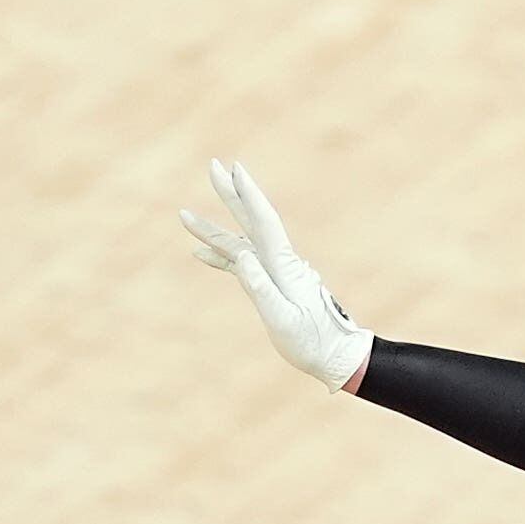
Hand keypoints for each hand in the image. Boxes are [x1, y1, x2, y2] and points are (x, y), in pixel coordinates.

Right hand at [179, 159, 370, 389]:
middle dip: (231, 195)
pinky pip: (243, 266)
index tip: (235, 169)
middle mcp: (280, 263)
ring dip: (215, 230)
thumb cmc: (313, 343)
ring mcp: (276, 273)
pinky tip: (200, 254)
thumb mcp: (284, 320)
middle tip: (213, 167)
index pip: (264, 222)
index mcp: (283, 267)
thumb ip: (261, 288)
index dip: (249, 194)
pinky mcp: (273, 285)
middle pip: (252, 222)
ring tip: (186, 217)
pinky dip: (223, 258)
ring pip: (241, 243)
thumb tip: (242, 257)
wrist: (337, 357)